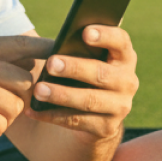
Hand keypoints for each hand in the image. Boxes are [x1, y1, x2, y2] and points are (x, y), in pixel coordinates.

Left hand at [29, 25, 138, 140]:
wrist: (91, 114)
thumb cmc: (81, 73)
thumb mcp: (83, 57)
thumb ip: (76, 46)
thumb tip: (56, 42)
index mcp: (124, 57)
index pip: (121, 41)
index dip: (105, 35)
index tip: (85, 33)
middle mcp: (127, 81)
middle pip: (102, 73)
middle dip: (75, 68)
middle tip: (51, 63)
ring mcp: (120, 106)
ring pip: (89, 100)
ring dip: (62, 95)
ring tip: (38, 90)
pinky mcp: (107, 128)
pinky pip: (77, 121)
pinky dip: (52, 115)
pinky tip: (33, 110)